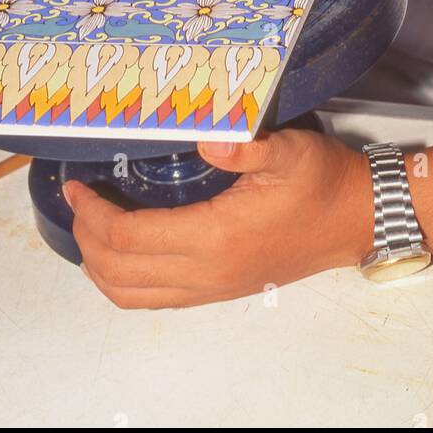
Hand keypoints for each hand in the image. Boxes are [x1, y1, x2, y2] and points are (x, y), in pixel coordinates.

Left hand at [63, 130, 373, 308]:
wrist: (355, 218)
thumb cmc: (321, 180)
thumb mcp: (287, 149)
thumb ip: (245, 143)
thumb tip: (204, 134)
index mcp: (215, 238)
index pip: (128, 236)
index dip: (92, 212)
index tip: (78, 183)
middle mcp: (206, 272)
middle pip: (118, 271)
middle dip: (86, 236)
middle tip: (78, 199)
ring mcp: (211, 288)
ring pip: (131, 295)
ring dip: (100, 265)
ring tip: (91, 225)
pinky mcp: (218, 290)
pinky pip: (154, 299)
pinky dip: (124, 280)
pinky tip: (123, 249)